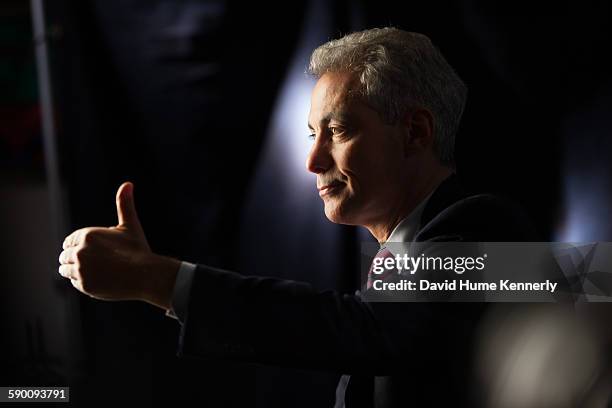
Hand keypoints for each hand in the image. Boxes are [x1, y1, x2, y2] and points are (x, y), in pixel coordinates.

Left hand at [58, 182, 179, 308]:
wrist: (145, 275)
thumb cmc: (138, 250)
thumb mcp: (130, 225)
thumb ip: (124, 204)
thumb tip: (128, 183)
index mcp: (87, 235)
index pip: (68, 241)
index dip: (79, 246)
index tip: (93, 251)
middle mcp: (80, 251)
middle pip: (65, 256)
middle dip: (76, 258)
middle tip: (96, 263)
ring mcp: (81, 270)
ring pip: (66, 270)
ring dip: (76, 270)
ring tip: (96, 271)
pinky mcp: (84, 285)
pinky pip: (74, 283)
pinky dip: (83, 282)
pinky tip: (100, 279)